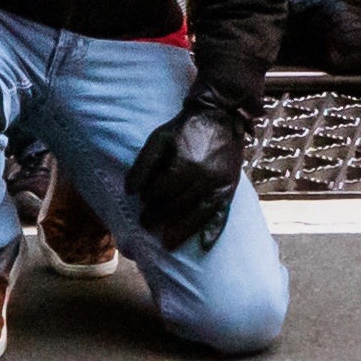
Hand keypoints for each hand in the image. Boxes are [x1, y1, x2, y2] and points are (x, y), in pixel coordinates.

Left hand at [125, 95, 253, 251]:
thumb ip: (143, 164)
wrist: (220, 115)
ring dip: (180, 231)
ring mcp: (219, 184)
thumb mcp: (158, 138)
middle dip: (159, 216)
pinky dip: (214, 231)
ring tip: (166, 244)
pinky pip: (223, 214)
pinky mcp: (230, 187)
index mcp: (185, 164)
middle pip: (177, 206)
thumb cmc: (185, 127)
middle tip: (146, 224)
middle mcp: (204, 178)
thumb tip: (130, 192)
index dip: (150, 198)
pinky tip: (204, 245)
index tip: (144, 200)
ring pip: (197, 215)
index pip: (161, 193)